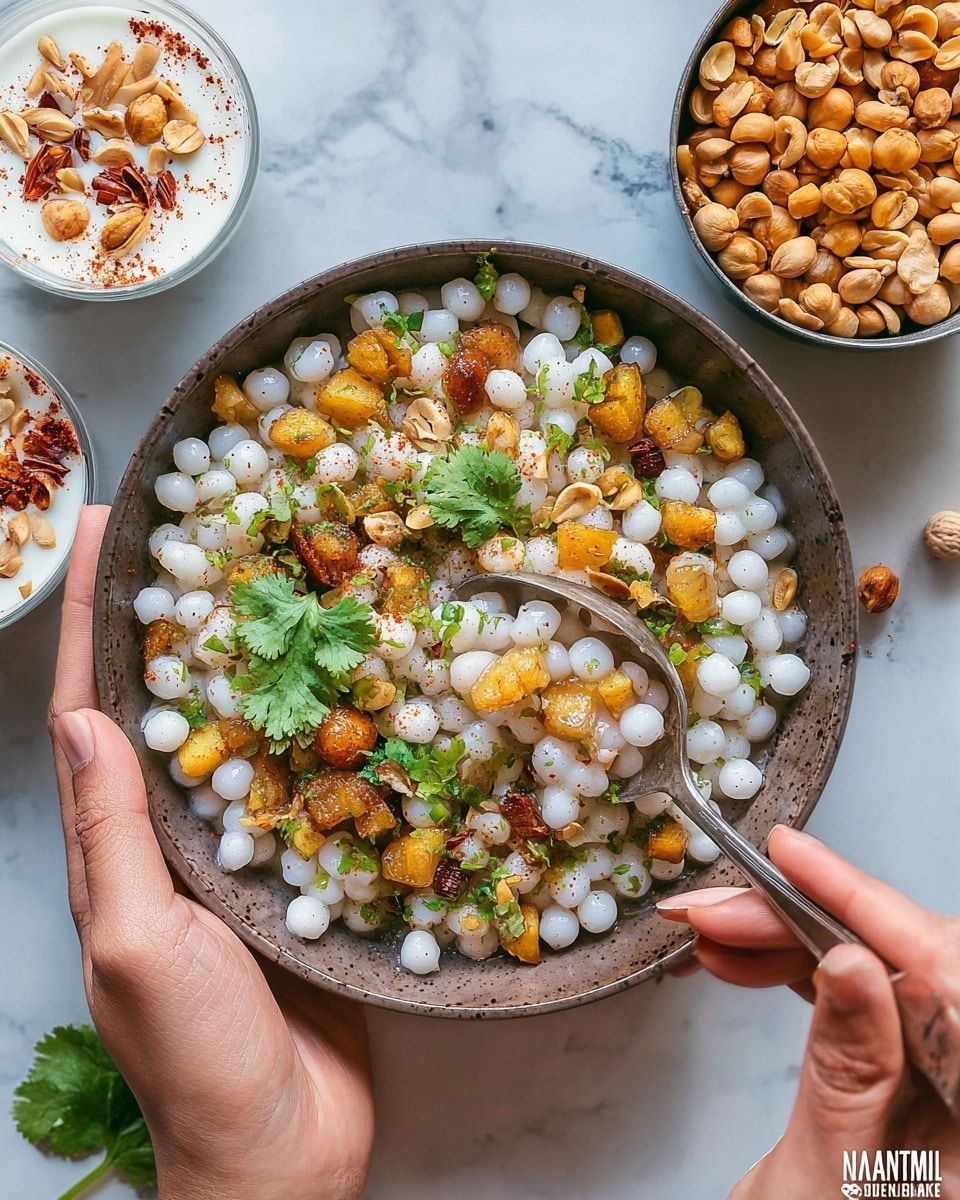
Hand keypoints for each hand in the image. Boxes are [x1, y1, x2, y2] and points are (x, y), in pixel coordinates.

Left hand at [48, 506, 373, 1199]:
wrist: (284, 1152)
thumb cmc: (196, 1060)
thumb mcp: (135, 944)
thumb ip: (113, 836)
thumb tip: (86, 722)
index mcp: (115, 850)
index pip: (94, 712)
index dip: (92, 620)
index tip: (104, 533)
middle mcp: (174, 839)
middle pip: (170, 708)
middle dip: (175, 620)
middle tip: (203, 536)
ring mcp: (243, 855)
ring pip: (247, 739)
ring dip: (255, 665)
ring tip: (286, 588)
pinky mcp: (306, 875)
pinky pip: (314, 789)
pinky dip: (325, 735)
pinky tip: (357, 693)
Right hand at [658, 825, 959, 1198]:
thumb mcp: (830, 1183)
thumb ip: (849, 1072)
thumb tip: (855, 964)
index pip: (945, 976)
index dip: (865, 904)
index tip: (791, 857)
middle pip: (916, 964)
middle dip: (807, 922)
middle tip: (720, 909)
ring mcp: (951, 1084)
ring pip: (884, 971)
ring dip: (792, 942)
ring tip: (717, 934)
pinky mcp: (917, 1077)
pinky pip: (866, 999)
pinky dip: (801, 972)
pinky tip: (747, 961)